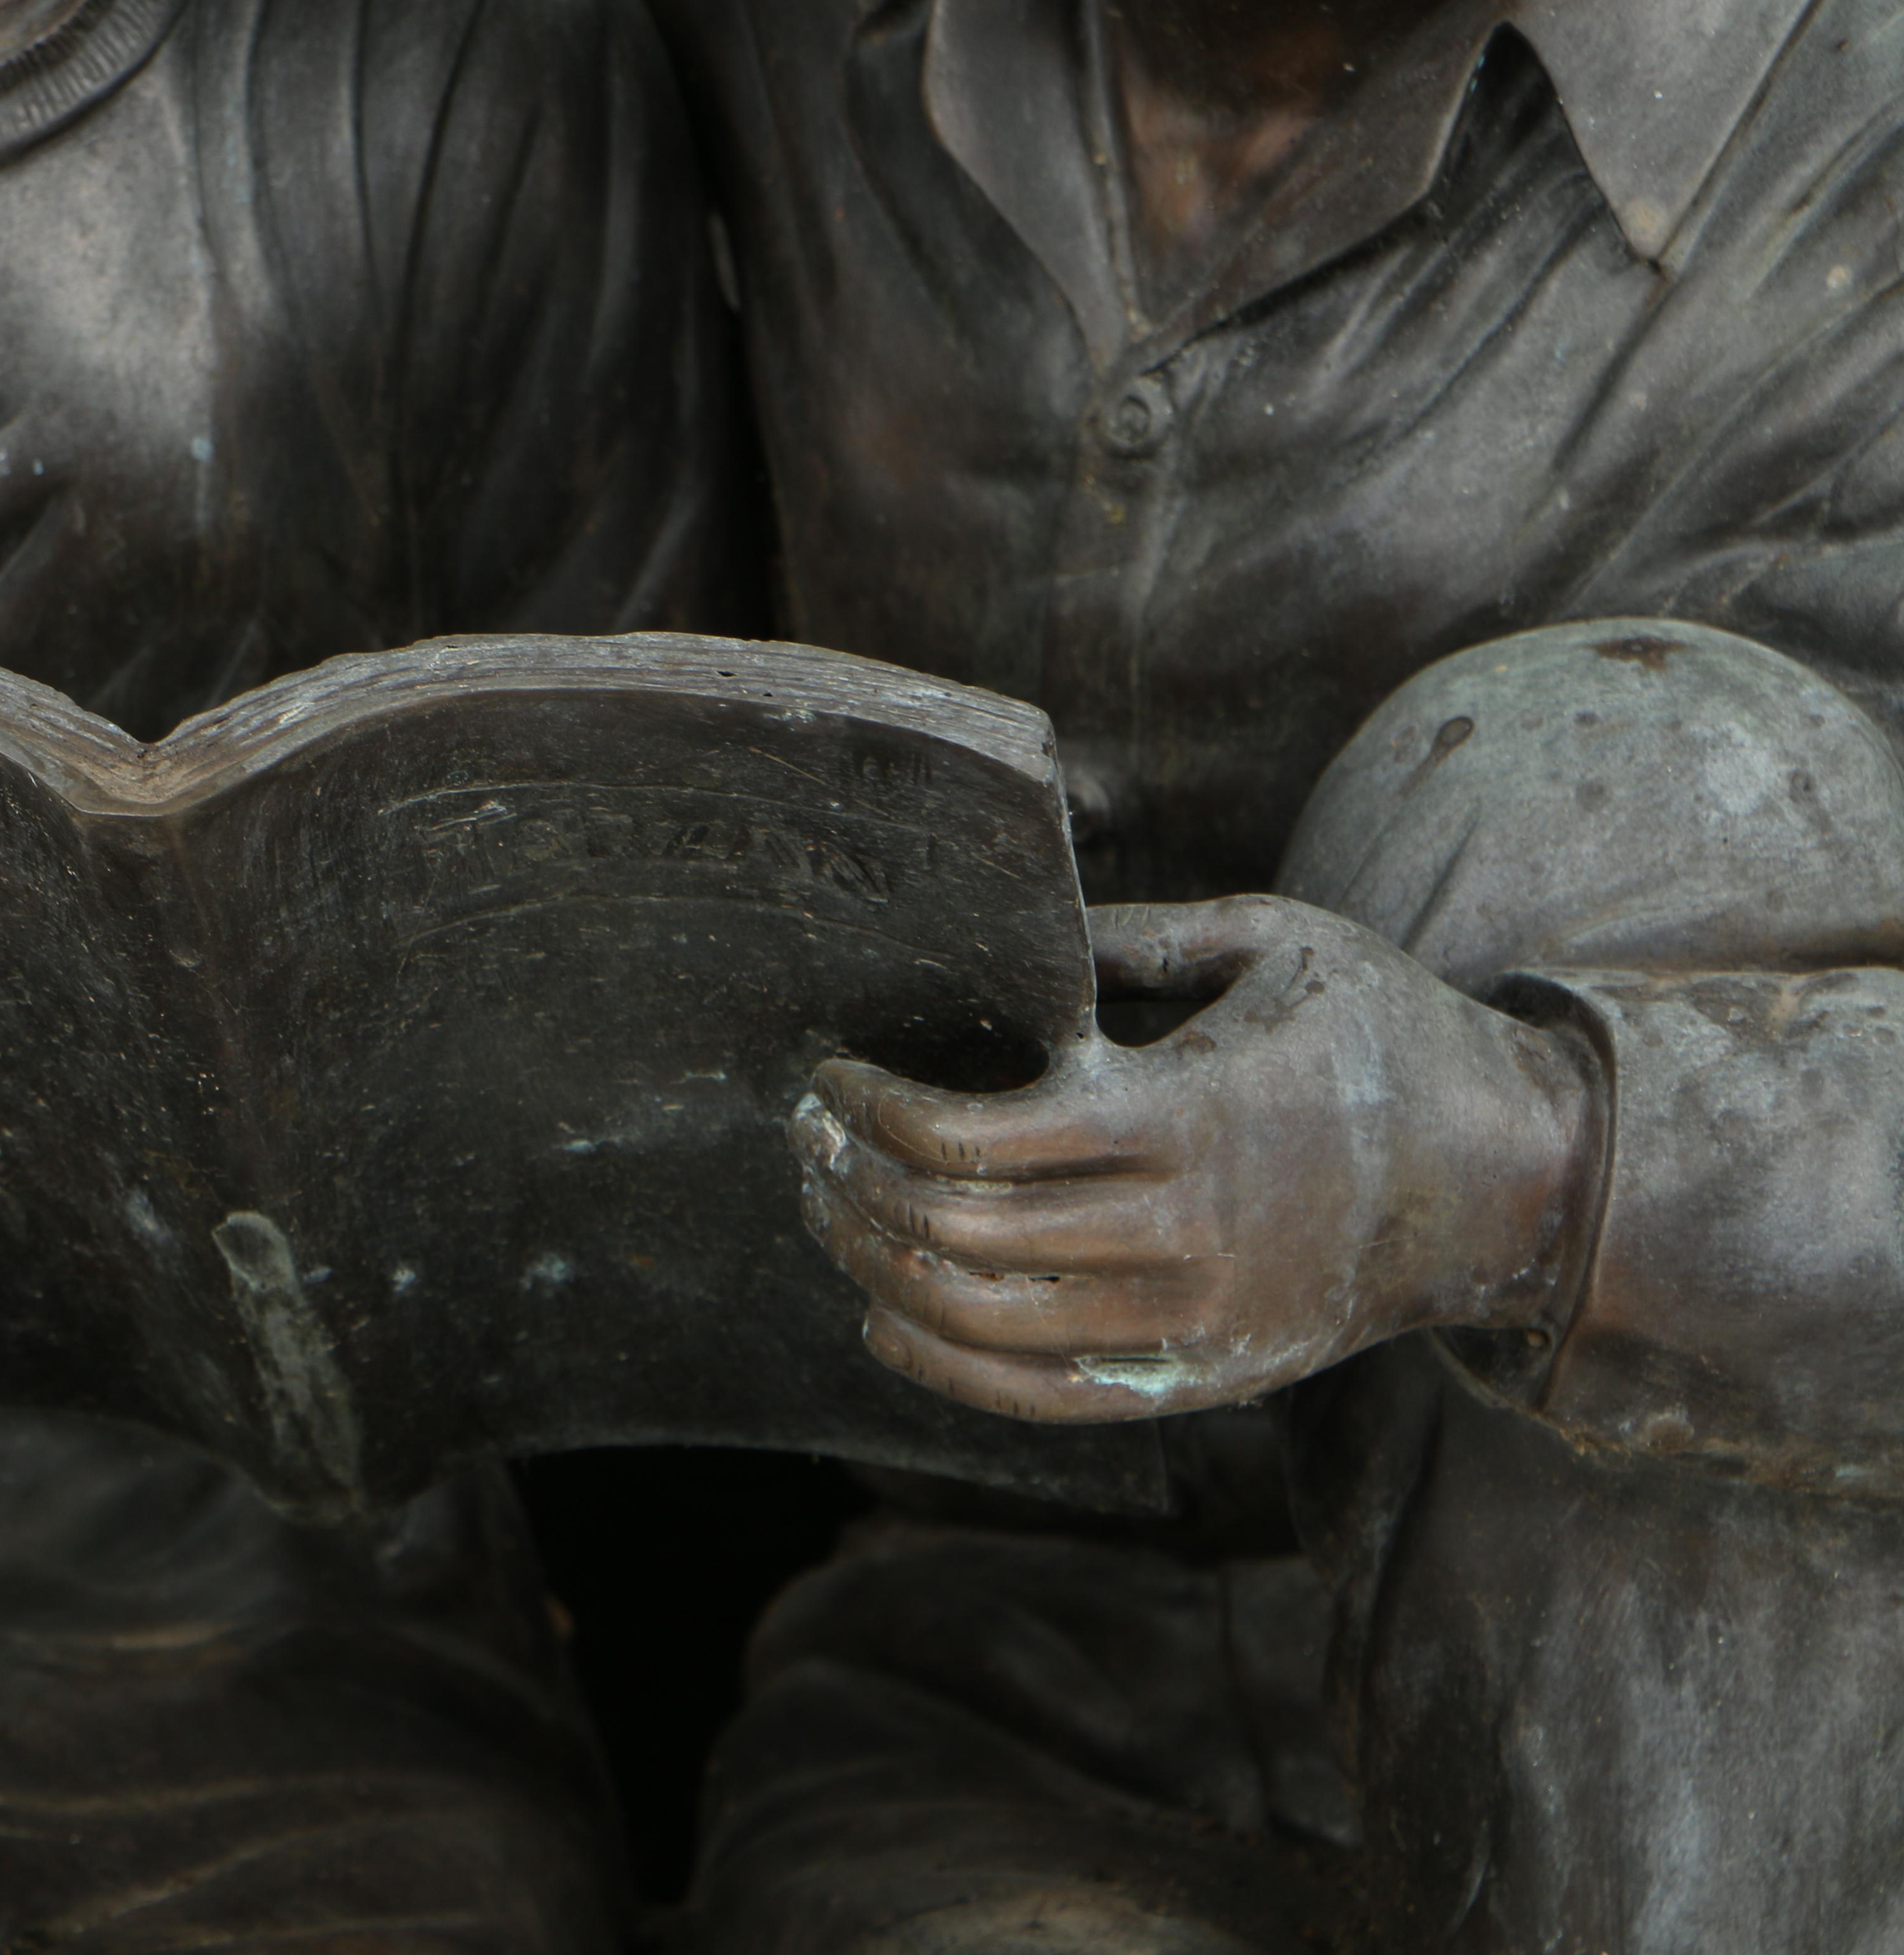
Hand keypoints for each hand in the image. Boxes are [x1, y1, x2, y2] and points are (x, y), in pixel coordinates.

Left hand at [789, 897, 1602, 1421]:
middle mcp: (1189, 1233)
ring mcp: (1195, 1322)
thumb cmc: (1388, 1036)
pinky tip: (883, 1311)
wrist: (1514, 1179)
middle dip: (855, 1186)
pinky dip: (939, 1364)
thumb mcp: (1279, 942)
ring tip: (832, 1208)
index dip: (880, 1115)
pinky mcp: (1204, 1379)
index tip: (833, 1078)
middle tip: (808, 1138)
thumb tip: (1012, 926)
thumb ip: (1136, 937)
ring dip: (877, 1267)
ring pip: (980, 1325)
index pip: (983, 1140)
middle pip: (961, 1236)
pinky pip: (1038, 1397)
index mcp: (1195, 1115)